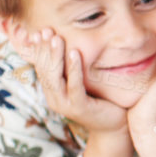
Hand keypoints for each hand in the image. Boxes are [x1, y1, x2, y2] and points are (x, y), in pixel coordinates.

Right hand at [10, 24, 127, 136]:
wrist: (115, 126)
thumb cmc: (101, 100)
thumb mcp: (84, 82)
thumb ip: (74, 68)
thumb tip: (72, 43)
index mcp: (53, 91)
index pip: (42, 67)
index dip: (40, 49)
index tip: (40, 31)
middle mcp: (55, 98)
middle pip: (46, 70)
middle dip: (45, 49)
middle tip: (46, 30)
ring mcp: (65, 104)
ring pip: (55, 78)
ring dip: (56, 56)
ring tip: (57, 38)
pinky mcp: (79, 108)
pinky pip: (74, 86)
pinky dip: (74, 69)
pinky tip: (74, 53)